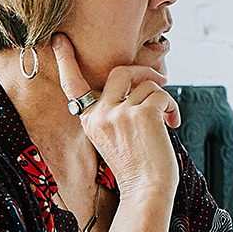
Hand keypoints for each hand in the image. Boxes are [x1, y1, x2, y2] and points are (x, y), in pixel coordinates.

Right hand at [51, 33, 181, 200]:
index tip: (60, 39)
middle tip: (160, 82)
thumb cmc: (136, 168)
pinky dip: (171, 106)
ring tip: (167, 120)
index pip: (74, 85)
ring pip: (147, 85)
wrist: (146, 191)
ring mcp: (119, 113)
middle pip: (120, 72)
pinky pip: (161, 94)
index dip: (66, 60)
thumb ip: (116, 113)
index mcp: (89, 119)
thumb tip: (140, 85)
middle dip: (143, 72)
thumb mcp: (115, 138)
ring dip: (163, 98)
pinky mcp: (142, 114)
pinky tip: (172, 123)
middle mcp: (100, 114)